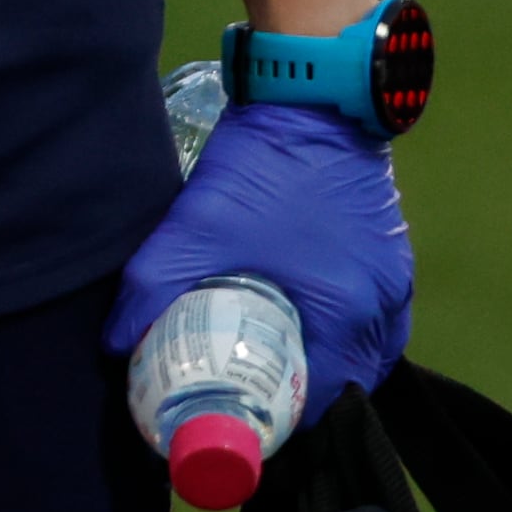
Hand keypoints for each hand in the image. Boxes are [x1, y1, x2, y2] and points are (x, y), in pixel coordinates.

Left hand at [111, 101, 413, 405]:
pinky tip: (303, 315)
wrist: (311, 94)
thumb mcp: (195, 231)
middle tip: (252, 392)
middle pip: (350, 378)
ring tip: (274, 361)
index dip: (282, 417)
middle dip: (303, 392)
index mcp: (349, 316)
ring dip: (326, 360)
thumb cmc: (262, 168)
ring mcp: (396, 277)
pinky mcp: (392, 249)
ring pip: (367, 348)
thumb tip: (116, 344)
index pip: (325, 400)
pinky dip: (344, 327)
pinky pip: (375, 314)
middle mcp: (385, 306)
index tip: (244, 418)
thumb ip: (150, 289)